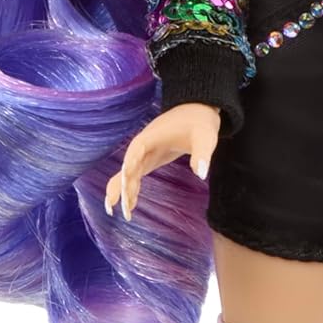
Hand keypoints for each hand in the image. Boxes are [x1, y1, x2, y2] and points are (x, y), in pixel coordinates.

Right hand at [103, 102, 221, 220]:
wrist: (196, 111)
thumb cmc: (200, 122)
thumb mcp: (205, 136)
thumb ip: (202, 153)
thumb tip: (201, 174)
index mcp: (153, 135)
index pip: (137, 149)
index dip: (130, 164)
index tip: (125, 180)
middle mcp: (143, 145)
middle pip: (129, 165)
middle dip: (124, 186)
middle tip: (125, 208)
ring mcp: (144, 153)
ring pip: (127, 173)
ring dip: (123, 190)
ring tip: (116, 212)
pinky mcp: (149, 159)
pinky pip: (134, 175)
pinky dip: (130, 188)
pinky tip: (130, 205)